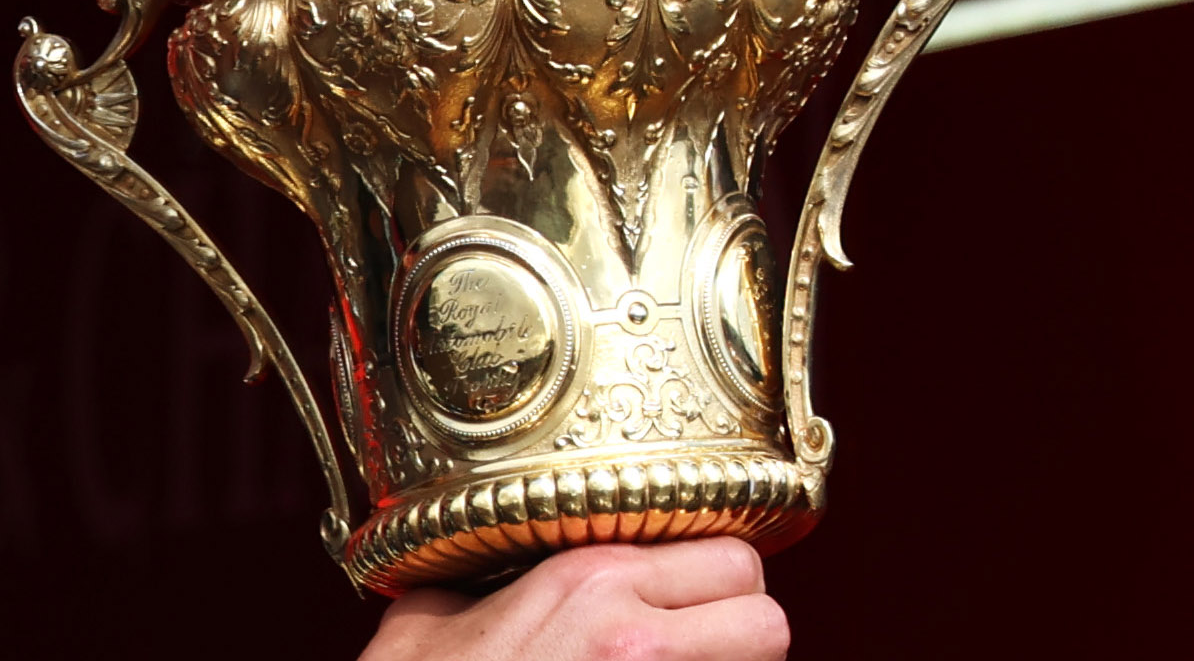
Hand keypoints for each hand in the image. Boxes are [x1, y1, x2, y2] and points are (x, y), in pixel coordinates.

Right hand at [359, 538, 787, 660]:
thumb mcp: (425, 622)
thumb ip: (471, 583)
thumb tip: (480, 568)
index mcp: (587, 583)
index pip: (729, 554)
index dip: (716, 575)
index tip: (691, 590)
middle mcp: (638, 639)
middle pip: (768, 617)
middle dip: (741, 627)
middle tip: (700, 639)